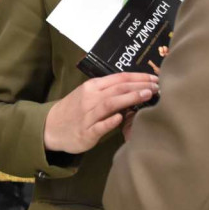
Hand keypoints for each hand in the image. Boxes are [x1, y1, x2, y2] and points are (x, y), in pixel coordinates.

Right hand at [44, 73, 158, 153]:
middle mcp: (90, 98)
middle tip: (157, 86)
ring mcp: (87, 115)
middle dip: (139, 86)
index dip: (138, 77)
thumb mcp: (89, 95)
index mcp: (93, 86)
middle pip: (117, 88)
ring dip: (129, 98)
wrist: (51, 127)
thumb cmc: (75, 110)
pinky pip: (99, 125)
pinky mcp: (86, 132)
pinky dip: (110, 120)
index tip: (155, 78)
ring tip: (146, 95)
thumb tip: (134, 87)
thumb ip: (108, 91)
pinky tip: (121, 118)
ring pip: (110, 103)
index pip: (119, 77)